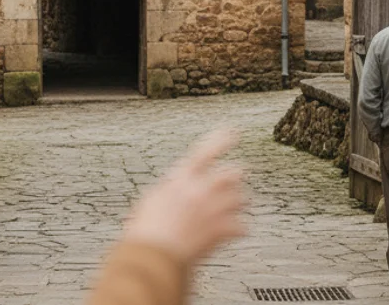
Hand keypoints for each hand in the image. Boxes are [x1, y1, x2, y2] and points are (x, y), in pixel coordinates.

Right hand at [122, 129, 247, 264]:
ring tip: (233, 212)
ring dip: (239, 205)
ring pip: (241, 198)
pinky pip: (242, 226)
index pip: (204, 152)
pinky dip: (239, 230)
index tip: (234, 132)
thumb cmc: (146, 231)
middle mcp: (200, 189)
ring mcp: (213, 209)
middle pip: (232, 173)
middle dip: (234, 180)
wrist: (153, 256)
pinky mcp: (222, 230)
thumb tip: (173, 188)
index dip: (220, 140)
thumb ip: (168, 190)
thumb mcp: (150, 201)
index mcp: (181, 179)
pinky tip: (234, 234)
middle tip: (234, 186)